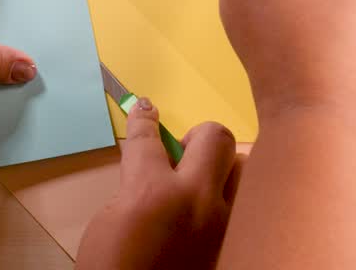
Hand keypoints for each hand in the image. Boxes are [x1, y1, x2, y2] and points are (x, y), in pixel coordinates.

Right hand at [77, 99, 239, 269]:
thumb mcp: (108, 224)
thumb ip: (135, 189)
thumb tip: (154, 172)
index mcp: (153, 193)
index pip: (149, 138)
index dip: (144, 119)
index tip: (146, 108)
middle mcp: (197, 201)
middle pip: (215, 137)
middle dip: (198, 137)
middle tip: (183, 154)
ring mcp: (226, 226)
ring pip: (245, 168)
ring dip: (225, 171)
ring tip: (207, 188)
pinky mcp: (238, 246)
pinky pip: (247, 208)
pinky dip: (234, 205)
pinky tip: (215, 218)